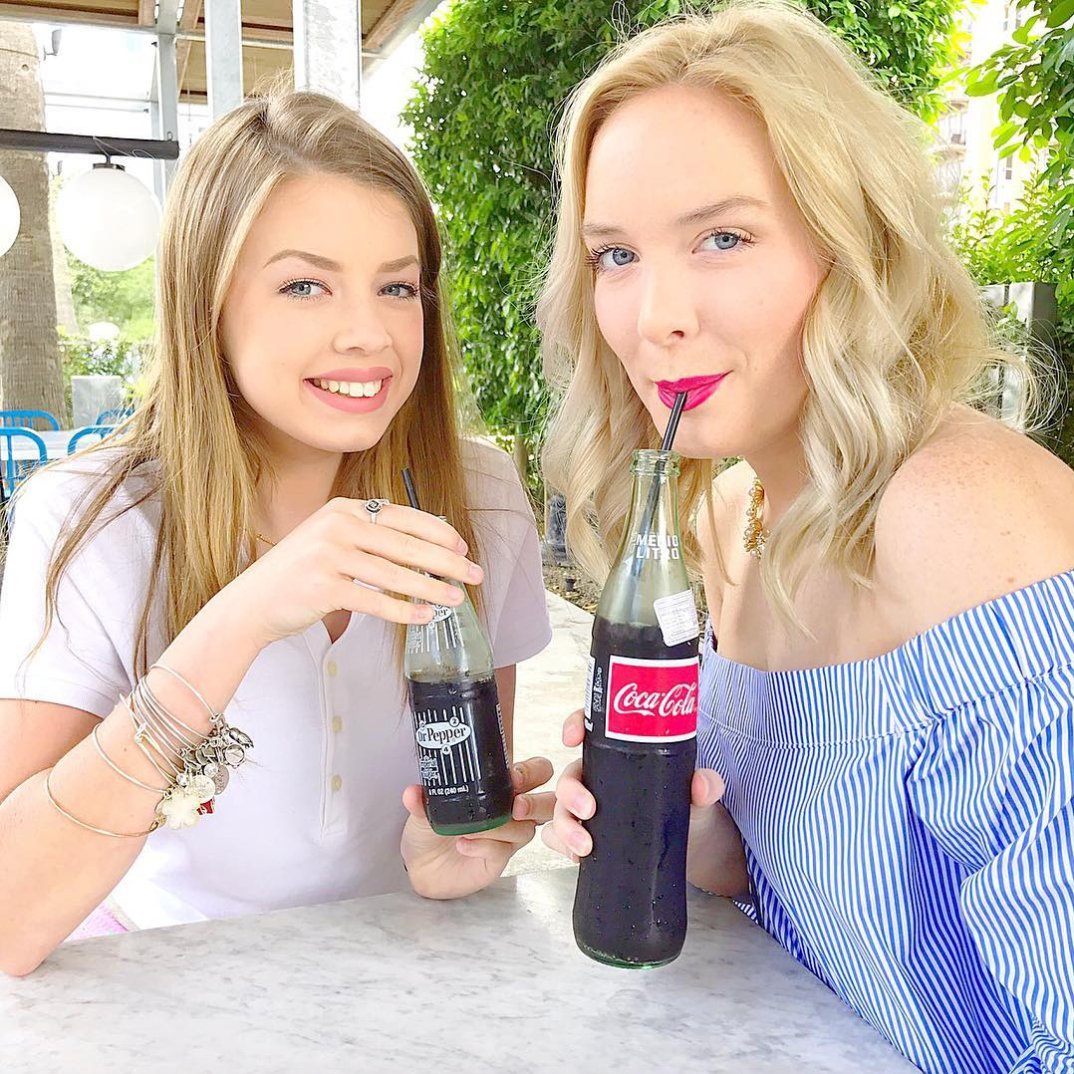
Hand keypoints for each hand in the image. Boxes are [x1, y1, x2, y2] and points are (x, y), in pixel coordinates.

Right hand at [224, 498, 483, 644]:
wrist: (251, 603)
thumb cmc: (299, 575)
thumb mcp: (332, 540)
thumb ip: (370, 537)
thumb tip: (426, 551)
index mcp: (345, 509)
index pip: (404, 517)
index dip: (439, 533)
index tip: (463, 548)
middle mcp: (338, 525)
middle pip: (407, 545)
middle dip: (447, 562)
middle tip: (474, 574)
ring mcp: (329, 555)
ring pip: (396, 574)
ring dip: (432, 588)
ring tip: (456, 599)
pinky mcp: (324, 586)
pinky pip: (376, 601)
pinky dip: (404, 610)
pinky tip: (424, 617)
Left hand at [400, 757, 554, 899]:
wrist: (420, 864)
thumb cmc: (431, 828)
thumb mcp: (425, 808)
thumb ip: (422, 800)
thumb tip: (413, 792)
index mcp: (500, 786)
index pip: (534, 771)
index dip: (531, 772)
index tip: (513, 775)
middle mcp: (511, 809)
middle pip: (547, 801)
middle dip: (536, 801)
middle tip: (516, 805)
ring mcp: (508, 835)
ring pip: (527, 828)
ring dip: (504, 826)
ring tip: (476, 827)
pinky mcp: (499, 858)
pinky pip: (504, 850)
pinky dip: (485, 845)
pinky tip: (464, 844)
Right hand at [541, 709, 724, 860]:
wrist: (688, 842)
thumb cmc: (685, 803)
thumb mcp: (697, 793)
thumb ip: (704, 784)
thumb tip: (703, 784)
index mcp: (618, 754)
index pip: (589, 729)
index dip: (574, 725)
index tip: (571, 737)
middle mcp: (597, 777)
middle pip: (570, 775)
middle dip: (570, 791)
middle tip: (589, 810)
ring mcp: (587, 807)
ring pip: (560, 808)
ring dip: (565, 826)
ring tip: (584, 847)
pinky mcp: (585, 834)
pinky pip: (559, 837)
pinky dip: (562, 846)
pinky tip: (577, 857)